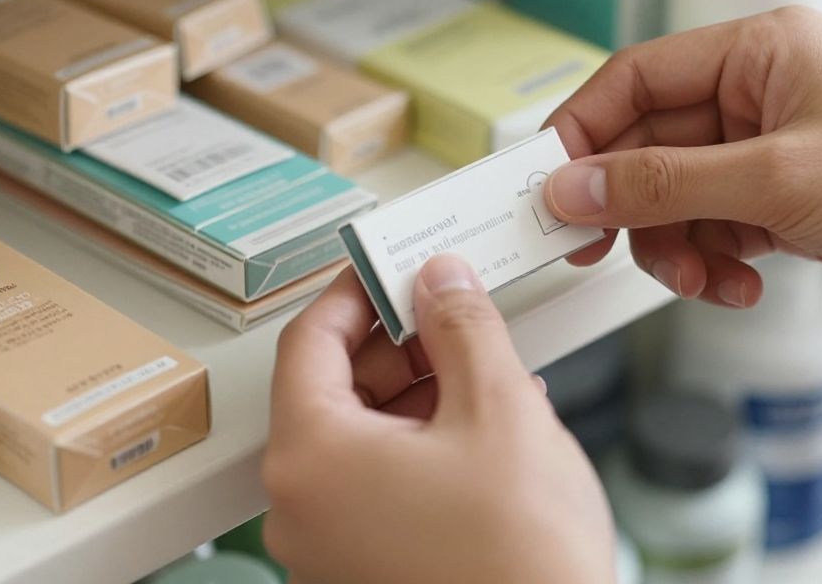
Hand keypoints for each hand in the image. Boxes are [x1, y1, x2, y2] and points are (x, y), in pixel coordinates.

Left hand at [263, 258, 614, 583]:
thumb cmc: (520, 562)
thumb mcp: (499, 410)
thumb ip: (462, 327)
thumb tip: (442, 282)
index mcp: (312, 459)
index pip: (307, 341)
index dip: (355, 292)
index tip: (390, 268)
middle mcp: (302, 510)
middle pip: (331, 391)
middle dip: (396, 346)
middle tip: (448, 314)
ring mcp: (329, 550)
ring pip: (358, 440)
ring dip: (416, 396)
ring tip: (482, 373)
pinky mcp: (364, 572)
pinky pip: (376, 487)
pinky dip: (419, 448)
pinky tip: (479, 431)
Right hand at [541, 6, 821, 315]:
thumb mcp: (775, 180)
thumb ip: (663, 185)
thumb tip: (573, 186)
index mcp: (756, 50)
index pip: (634, 79)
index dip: (582, 134)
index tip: (549, 188)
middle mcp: (759, 93)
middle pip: (649, 147)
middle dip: (633, 209)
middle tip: (597, 252)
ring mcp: (771, 150)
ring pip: (677, 199)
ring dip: (676, 248)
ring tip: (705, 279)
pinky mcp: (787, 202)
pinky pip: (715, 230)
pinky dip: (715, 264)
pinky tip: (744, 285)